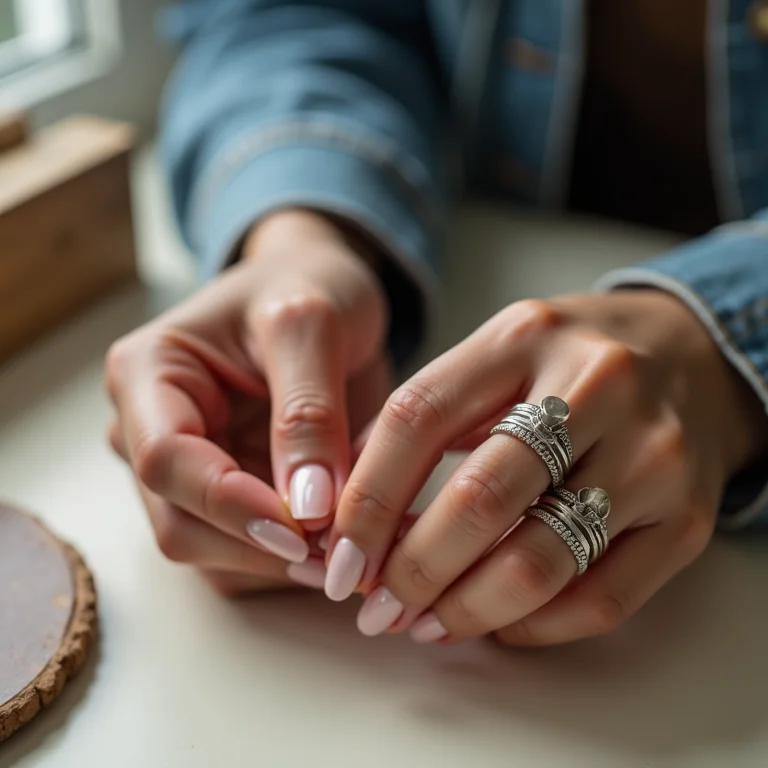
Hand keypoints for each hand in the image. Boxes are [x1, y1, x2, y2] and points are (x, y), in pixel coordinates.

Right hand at [106, 210, 391, 593]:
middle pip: (181, 523)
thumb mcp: (311, 325)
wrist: (318, 293)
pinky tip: (345, 542)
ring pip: (214, 554)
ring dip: (281, 563)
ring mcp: (186, 471)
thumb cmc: (306, 286)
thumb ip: (307, 411)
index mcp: (147, 374)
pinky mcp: (224, 497)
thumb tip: (307, 508)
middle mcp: (149, 430)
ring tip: (356, 546)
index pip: (166, 459)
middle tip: (344, 552)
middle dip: (260, 547)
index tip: (304, 527)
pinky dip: (294, 563)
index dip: (230, 503)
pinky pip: (246, 556)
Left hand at [326, 291, 766, 641]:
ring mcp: (649, 453)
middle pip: (479, 499)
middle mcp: (594, 386)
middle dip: (412, 570)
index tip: (340, 558)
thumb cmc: (570, 361)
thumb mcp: (496, 354)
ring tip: (426, 623)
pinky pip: (600, 600)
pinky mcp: (687, 516)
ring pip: (539, 561)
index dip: (366, 500)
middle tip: (377, 605)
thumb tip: (352, 512)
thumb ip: (426, 417)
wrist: (692, 355)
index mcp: (523, 337)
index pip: (418, 418)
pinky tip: (495, 623)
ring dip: (465, 609)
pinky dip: (532, 627)